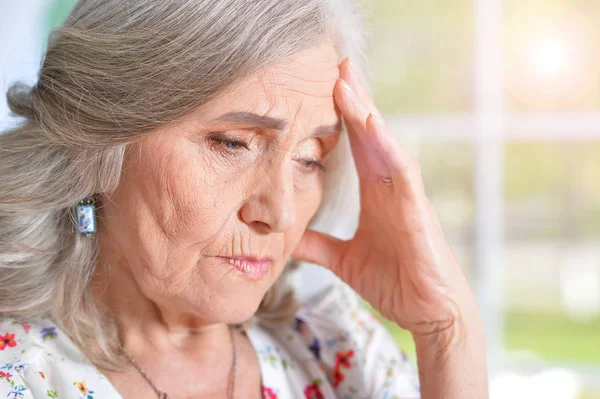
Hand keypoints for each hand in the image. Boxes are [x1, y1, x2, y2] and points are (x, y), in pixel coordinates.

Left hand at [291, 57, 478, 335]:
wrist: (428, 312)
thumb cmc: (395, 280)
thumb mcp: (343, 260)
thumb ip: (315, 244)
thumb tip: (283, 238)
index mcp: (375, 192)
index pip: (355, 145)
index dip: (340, 115)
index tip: (320, 87)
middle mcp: (390, 187)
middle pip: (370, 134)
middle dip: (354, 99)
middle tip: (335, 64)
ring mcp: (406, 196)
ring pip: (385, 145)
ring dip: (366, 114)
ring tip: (346, 83)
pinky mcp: (418, 212)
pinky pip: (403, 174)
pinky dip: (388, 149)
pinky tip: (372, 127)